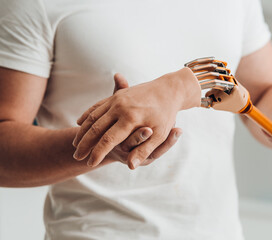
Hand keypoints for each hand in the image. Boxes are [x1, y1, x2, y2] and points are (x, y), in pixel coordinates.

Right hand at [73, 68, 199, 168]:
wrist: (168, 90)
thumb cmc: (166, 115)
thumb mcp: (160, 135)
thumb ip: (145, 150)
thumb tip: (131, 166)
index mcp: (131, 118)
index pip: (109, 139)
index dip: (98, 152)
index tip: (90, 163)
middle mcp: (120, 107)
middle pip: (96, 128)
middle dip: (85, 144)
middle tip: (76, 156)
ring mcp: (117, 99)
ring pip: (93, 117)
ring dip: (82, 131)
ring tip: (75, 144)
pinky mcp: (116, 95)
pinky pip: (96, 106)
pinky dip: (87, 116)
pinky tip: (79, 123)